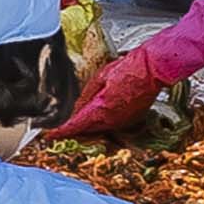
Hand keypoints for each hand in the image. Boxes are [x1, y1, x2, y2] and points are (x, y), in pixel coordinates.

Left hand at [62, 47, 198, 140]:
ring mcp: (124, 121)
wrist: (153, 69)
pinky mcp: (132, 119)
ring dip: (87, 127)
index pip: (77, 125)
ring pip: (99, 128)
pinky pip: (112, 124)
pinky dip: (101, 123)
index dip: (62, 131)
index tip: (50, 135)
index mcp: (102, 108)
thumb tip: (77, 109)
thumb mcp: (101, 77)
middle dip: (73, 130)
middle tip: (58, 130)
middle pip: (87, 130)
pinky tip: (96, 117)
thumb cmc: (128, 68)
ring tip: (74, 124)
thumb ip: (87, 95)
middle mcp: (113, 119)